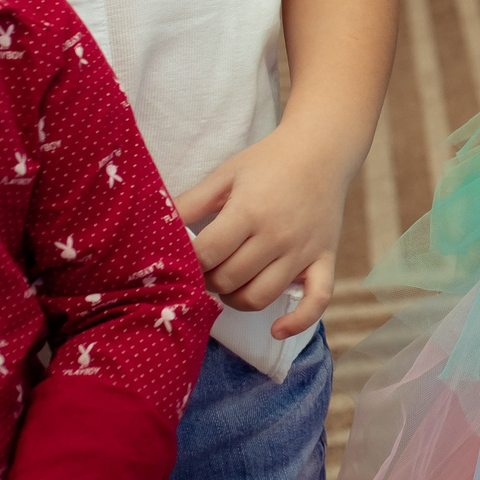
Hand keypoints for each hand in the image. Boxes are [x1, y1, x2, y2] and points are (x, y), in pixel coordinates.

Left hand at [177, 121, 365, 337]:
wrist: (322, 148)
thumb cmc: (268, 161)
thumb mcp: (225, 174)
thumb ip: (189, 203)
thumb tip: (154, 229)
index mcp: (249, 211)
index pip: (207, 255)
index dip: (189, 264)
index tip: (184, 259)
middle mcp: (277, 235)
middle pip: (230, 280)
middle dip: (209, 281)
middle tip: (205, 269)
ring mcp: (303, 250)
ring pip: (261, 297)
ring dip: (236, 299)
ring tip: (229, 284)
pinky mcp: (325, 259)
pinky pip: (317, 300)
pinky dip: (298, 322)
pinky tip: (277, 330)